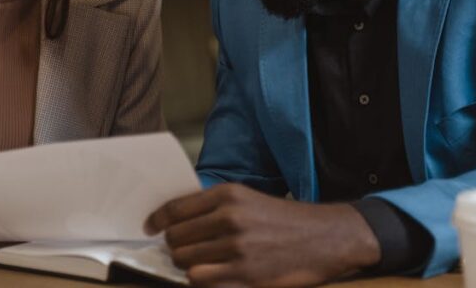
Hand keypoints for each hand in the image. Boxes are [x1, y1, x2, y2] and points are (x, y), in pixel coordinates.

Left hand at [145, 184, 380, 286]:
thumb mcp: (249, 200)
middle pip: (176, 238)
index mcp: (229, 195)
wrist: (326, 238)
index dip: (157, 220)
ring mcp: (237, 248)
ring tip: (199, 264)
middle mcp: (230, 218)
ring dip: (186, 266)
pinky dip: (201, 280)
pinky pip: (202, 280)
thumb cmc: (283, 220)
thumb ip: (214, 207)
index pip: (176, 209)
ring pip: (185, 261)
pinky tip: (212, 276)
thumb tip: (175, 220)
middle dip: (174, 247)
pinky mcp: (246, 275)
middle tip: (181, 251)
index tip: (150, 228)